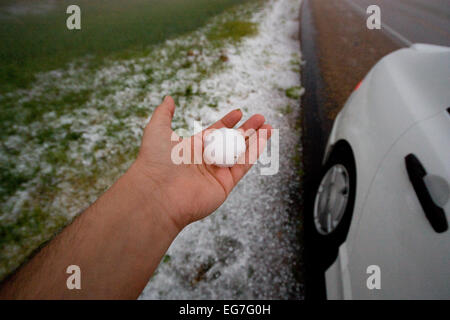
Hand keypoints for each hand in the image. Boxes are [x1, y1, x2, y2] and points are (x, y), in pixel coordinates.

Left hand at [132, 96, 271, 229]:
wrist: (157, 193)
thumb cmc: (155, 161)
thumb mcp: (157, 130)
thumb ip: (164, 113)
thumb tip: (168, 99)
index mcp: (192, 148)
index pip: (214, 132)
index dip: (227, 122)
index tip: (239, 112)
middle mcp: (205, 161)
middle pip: (231, 142)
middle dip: (247, 130)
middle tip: (261, 118)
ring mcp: (215, 174)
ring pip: (240, 153)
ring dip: (255, 140)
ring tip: (268, 126)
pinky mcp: (224, 185)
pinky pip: (242, 166)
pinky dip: (254, 152)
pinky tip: (263, 138)